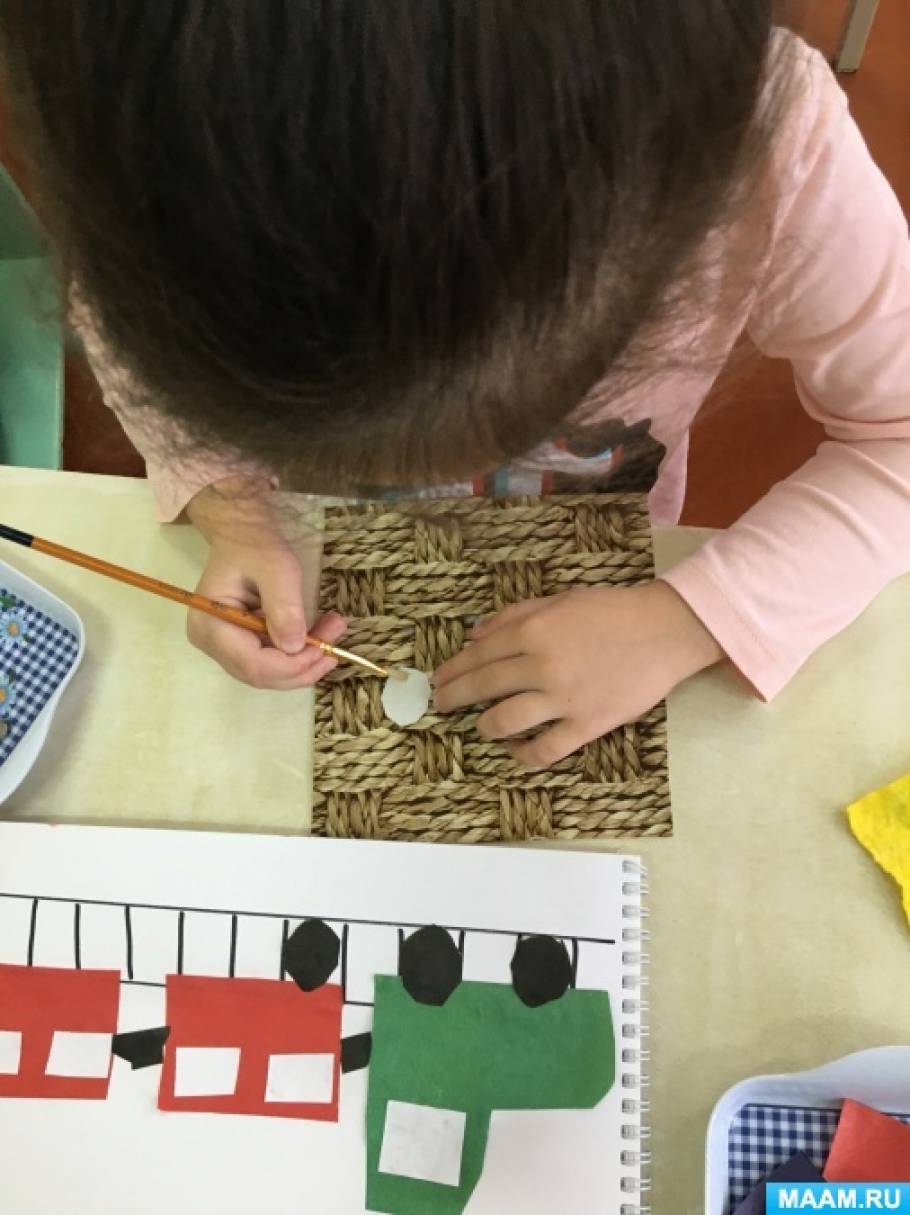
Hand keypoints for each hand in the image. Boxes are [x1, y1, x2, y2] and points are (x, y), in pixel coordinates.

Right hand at [185, 479, 345, 688]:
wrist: (242, 533)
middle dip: (301, 666)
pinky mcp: (239, 644)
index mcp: (210, 626)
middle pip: (260, 674)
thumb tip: (295, 647)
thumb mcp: (276, 568)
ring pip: (269, 672)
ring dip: (304, 661)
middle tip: (335, 645)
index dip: (291, 666)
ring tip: (332, 633)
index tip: (324, 651)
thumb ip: (284, 607)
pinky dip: (297, 654)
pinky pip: (270, 661)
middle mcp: (210, 643)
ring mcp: (223, 646)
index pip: (253, 664)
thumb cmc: (255, 544)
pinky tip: (318, 636)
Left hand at [432, 582, 722, 766]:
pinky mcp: (586, 725)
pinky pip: (544, 750)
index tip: (438, 680)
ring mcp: (563, 698)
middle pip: (484, 686)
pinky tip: (514, 751)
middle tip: (441, 705)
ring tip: (481, 726)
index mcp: (533, 630)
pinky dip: (523, 755)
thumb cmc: (612, 611)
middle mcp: (541, 665)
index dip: (453, 669)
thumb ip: (514, 615)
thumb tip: (474, 634)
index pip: (478, 654)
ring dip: (485, 726)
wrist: (664, 631)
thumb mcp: (559, 600)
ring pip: (505, 721)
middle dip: (454, 697)